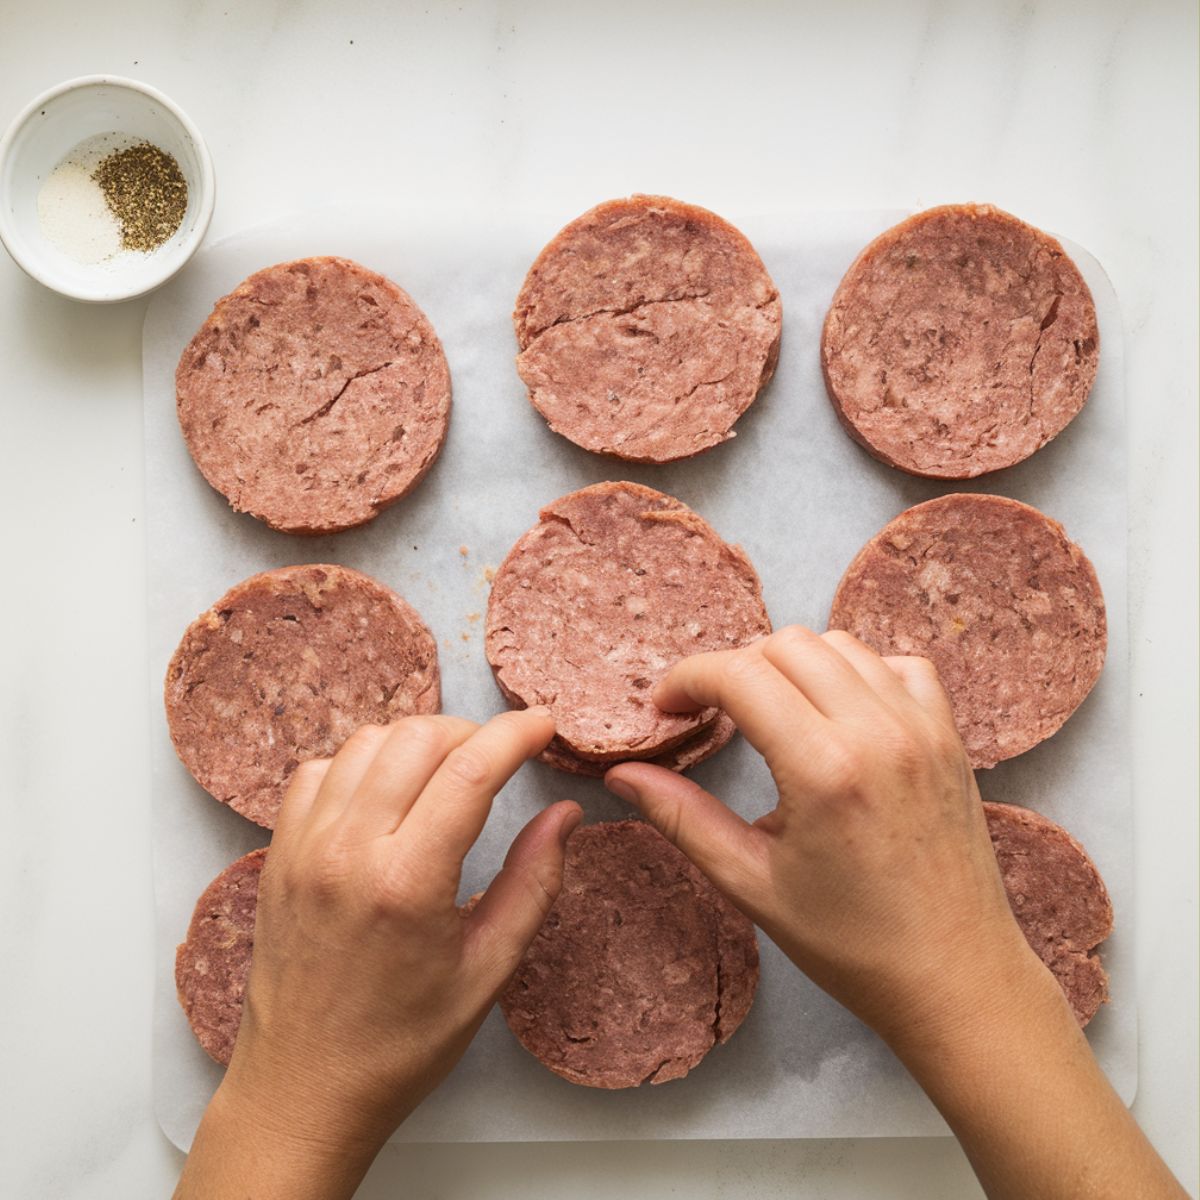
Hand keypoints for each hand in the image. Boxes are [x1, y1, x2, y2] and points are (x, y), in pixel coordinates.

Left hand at [176, 709, 579, 1199]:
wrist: (301, 1090)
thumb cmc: (401, 1043)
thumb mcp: (488, 971)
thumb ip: (533, 883)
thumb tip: (565, 815)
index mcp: (407, 884)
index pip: (468, 770)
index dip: (514, 733)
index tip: (543, 725)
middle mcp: (347, 852)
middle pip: (416, 738)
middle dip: (470, 732)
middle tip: (500, 757)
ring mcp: (303, 848)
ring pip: (364, 742)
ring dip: (416, 740)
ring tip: (448, 772)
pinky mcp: (278, 854)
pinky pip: (318, 771)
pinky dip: (360, 763)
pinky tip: (386, 794)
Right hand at [605, 625, 1044, 1049]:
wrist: (956, 977)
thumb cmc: (851, 944)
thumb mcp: (752, 884)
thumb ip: (683, 818)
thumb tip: (621, 775)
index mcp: (824, 769)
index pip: (740, 674)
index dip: (688, 678)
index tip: (665, 707)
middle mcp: (878, 731)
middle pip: (786, 645)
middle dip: (734, 668)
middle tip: (709, 712)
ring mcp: (921, 727)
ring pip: (840, 644)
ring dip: (791, 664)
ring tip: (769, 712)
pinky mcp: (949, 736)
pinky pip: (897, 665)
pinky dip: (857, 671)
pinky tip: (836, 712)